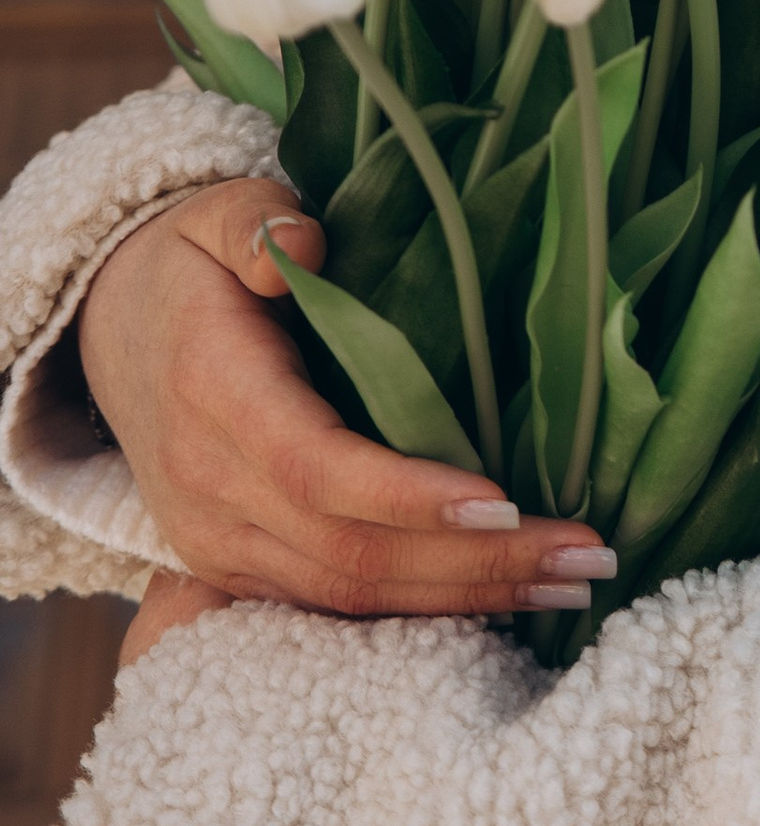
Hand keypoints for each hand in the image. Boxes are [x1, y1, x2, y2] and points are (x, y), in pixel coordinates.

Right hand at [79, 177, 613, 627]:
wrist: (106, 336)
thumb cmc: (188, 267)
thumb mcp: (213, 214)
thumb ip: (255, 219)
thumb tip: (304, 237)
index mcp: (213, 394)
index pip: (317, 467)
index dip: (409, 496)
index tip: (503, 502)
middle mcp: (210, 485)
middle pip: (351, 551)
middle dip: (475, 564)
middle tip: (587, 558)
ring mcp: (216, 540)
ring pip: (347, 595)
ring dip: (464, 598)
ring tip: (572, 585)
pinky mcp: (234, 566)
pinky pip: (332, 604)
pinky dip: (421, 610)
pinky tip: (505, 599)